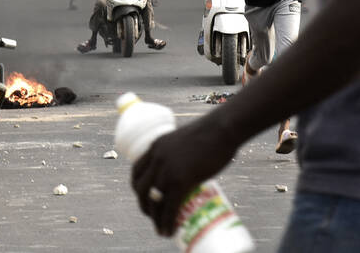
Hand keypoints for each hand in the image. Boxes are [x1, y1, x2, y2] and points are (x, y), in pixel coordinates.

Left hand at [131, 117, 236, 236]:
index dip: (138, 188)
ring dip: (155, 219)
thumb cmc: (212, 133)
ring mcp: (168, 169)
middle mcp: (157, 158)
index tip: (146, 198)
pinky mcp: (181, 180)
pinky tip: (168, 231)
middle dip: (144, 206)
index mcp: (156, 147)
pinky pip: (169, 207)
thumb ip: (183, 154)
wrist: (222, 129)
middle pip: (141, 188)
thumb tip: (191, 169)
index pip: (137, 171)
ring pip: (154, 201)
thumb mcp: (187, 141)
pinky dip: (167, 222)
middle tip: (153, 216)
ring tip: (162, 230)